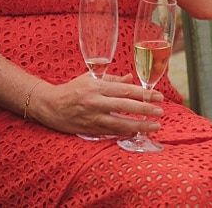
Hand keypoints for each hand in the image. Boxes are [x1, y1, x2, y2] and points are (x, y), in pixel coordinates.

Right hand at [28, 72, 163, 136]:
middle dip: (145, 109)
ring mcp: (93, 117)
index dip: (143, 93)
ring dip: (139, 125)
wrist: (50, 105)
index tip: (157, 96)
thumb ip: (111, 79)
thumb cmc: (71, 90)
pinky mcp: (90, 129)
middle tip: (160, 111)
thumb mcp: (90, 79)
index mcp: (97, 87)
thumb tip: (130, 78)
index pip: (124, 90)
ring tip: (155, 126)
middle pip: (125, 105)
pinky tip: (137, 133)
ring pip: (120, 122)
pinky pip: (111, 132)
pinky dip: (125, 133)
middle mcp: (96, 102)